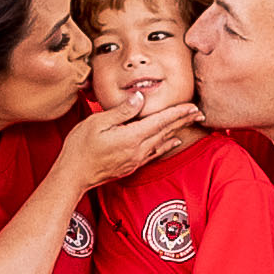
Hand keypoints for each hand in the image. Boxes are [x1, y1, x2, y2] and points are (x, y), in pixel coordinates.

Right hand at [54, 95, 202, 200]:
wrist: (73, 175)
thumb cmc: (80, 147)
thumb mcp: (97, 122)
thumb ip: (122, 111)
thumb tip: (140, 97)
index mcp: (131, 137)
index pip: (161, 121)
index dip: (178, 112)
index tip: (192, 106)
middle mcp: (138, 150)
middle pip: (166, 132)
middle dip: (184, 121)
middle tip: (200, 112)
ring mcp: (135, 159)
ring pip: (162, 141)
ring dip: (178, 131)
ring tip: (191, 123)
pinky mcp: (132, 165)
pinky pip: (155, 153)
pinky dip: (167, 145)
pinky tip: (174, 141)